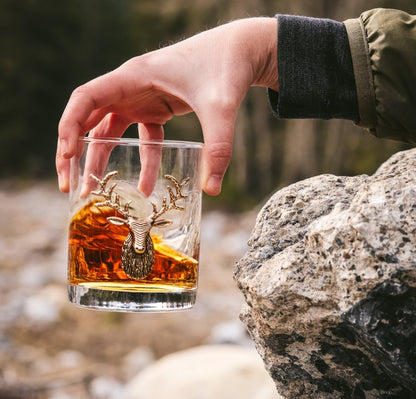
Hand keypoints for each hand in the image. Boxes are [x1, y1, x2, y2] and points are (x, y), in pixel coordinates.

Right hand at [56, 17, 277, 194]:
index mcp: (133, 76)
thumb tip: (212, 189)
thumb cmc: (225, 68)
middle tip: (70, 186)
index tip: (66, 158)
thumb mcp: (220, 107)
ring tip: (97, 193)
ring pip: (112, 132)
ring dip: (103, 161)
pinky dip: (141, 161)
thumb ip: (218, 146)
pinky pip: (142, 139)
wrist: (240, 51)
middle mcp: (130, 87)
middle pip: (90, 120)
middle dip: (76, 154)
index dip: (69, 126)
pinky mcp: (157, 109)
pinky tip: (145, 186)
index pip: (86, 98)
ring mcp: (142, 98)